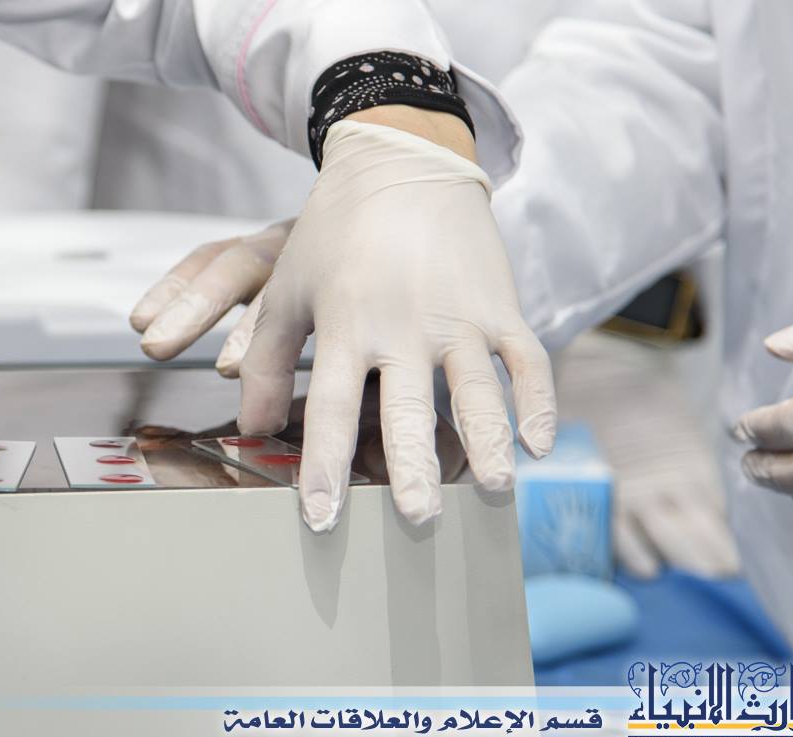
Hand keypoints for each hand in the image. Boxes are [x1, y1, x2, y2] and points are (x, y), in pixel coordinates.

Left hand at [132, 111, 555, 532]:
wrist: (403, 161)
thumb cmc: (336, 232)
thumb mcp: (289, 288)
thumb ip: (269, 360)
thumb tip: (255, 429)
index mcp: (346, 323)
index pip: (333, 409)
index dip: (325, 468)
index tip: (321, 519)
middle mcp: (404, 325)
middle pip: (409, 409)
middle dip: (413, 468)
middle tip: (416, 520)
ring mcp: (459, 316)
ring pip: (477, 390)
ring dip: (487, 442)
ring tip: (492, 490)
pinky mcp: (501, 304)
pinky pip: (527, 358)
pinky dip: (536, 400)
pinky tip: (537, 443)